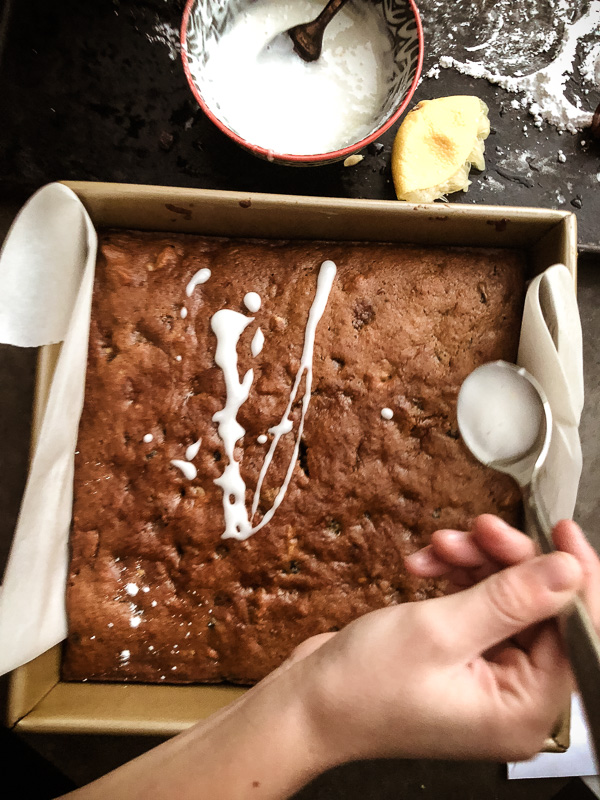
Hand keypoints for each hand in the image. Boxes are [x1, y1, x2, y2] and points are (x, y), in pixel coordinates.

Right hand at [292, 516, 594, 763]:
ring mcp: (486, 675)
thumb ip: (511, 598)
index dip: (573, 575)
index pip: (576, 632)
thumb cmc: (364, 686)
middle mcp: (514, 697)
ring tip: (437, 547)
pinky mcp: (462, 657)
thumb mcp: (440, 631)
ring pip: (505, 598)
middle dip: (504, 561)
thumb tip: (569, 570)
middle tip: (477, 529)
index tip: (559, 531)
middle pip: (537, 607)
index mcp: (524, 708)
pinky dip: (456, 579)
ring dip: (475, 564)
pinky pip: (477, 605)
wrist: (307, 703)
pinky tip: (426, 566)